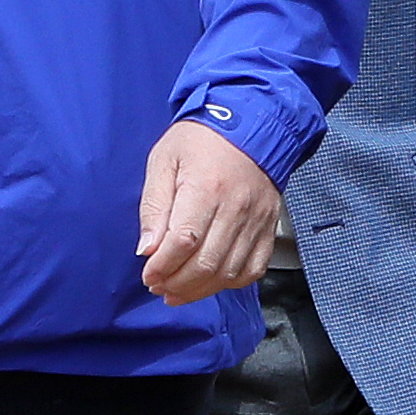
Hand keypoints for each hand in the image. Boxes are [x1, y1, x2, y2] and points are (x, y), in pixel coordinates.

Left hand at [137, 120, 284, 300]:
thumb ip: (154, 206)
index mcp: (206, 187)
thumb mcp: (164, 160)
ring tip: (177, 290)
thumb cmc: (201, 140)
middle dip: (177, 283)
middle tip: (159, 285)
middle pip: (207, 263)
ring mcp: (257, 220)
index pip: (184, 241)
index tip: (148, 274)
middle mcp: (236, 207)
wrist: (249, 124)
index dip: (162, 266)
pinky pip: (253, 269)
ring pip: (229, 272)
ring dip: (199, 290)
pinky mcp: (268, 227)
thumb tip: (147, 249)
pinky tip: (209, 282)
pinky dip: (230, 283)